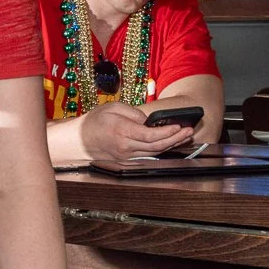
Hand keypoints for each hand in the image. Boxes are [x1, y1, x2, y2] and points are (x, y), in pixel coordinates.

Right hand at [79, 101, 193, 160]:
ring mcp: (127, 157)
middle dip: (175, 139)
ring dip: (171, 145)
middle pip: (156, 146)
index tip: (179, 126)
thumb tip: (148, 121)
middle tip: (189, 131)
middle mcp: (125, 148)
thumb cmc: (94, 121)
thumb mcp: (113, 107)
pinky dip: (162, 150)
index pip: (150, 135)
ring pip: (154, 153)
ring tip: (185, 137)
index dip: (167, 132)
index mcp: (122, 132)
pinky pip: (148, 156)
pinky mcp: (127, 160)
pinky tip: (171, 144)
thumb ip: (134, 112)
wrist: (79, 141)